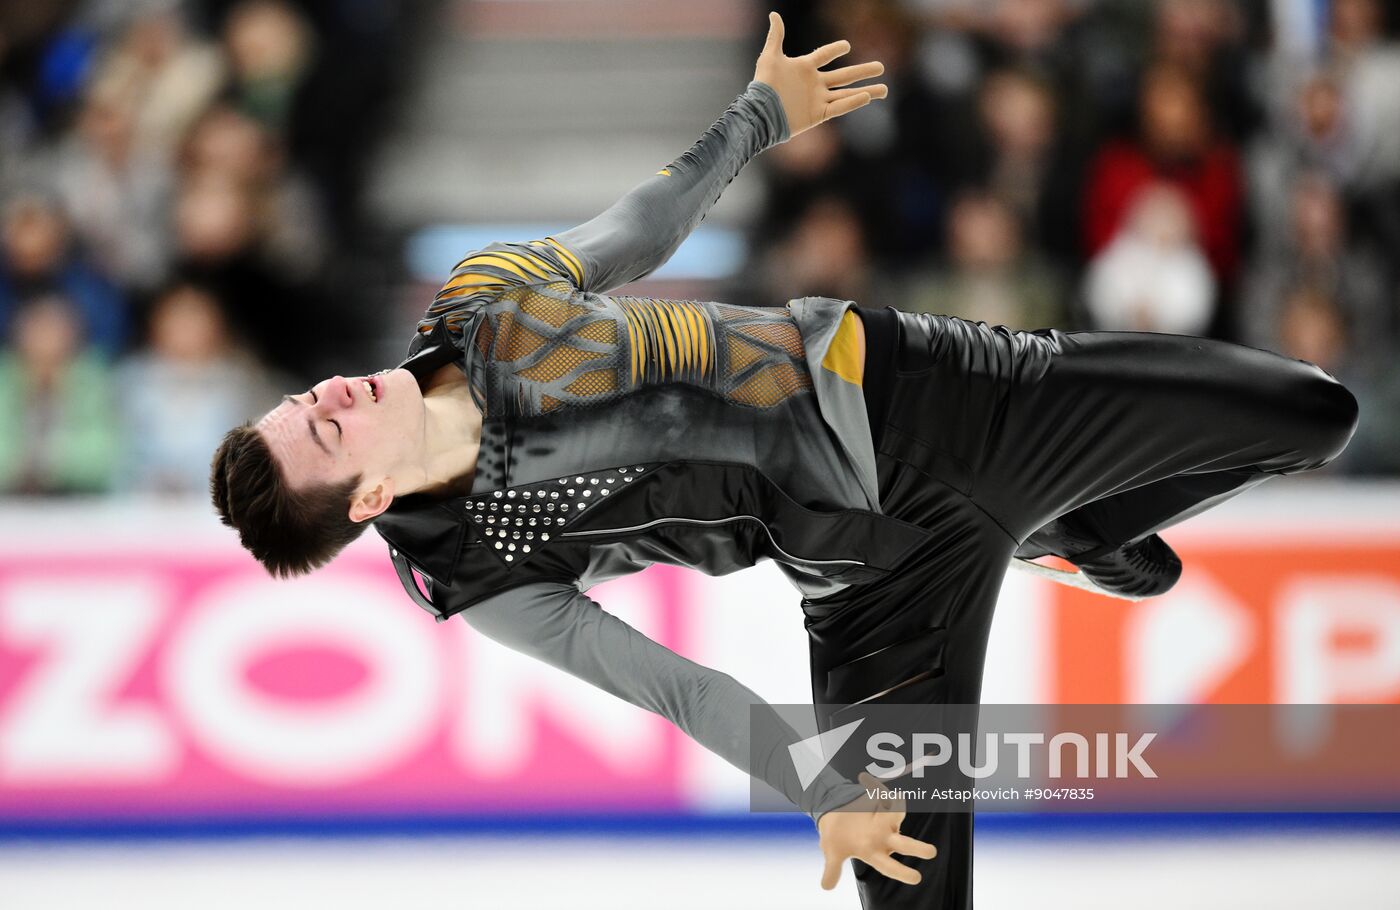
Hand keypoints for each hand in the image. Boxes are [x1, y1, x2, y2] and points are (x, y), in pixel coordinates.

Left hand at [753, 11, 887, 140]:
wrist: (761, 113)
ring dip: (866, 91)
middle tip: (881, 66)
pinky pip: (839, 107)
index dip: (835, 49)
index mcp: (804, 68)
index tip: (847, 46)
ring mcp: (818, 100)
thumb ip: (776, 36)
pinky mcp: (818, 115)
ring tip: (884, 89)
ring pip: (847, 93)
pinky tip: (867, 97)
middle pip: (844, 76)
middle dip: (863, 71)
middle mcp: (814, 84)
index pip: (824, 55)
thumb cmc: (764, 85)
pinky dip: (853, 103)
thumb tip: (774, 14)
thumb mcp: (769, 57)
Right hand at [816, 772, 937, 889]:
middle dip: (917, 848)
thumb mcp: (832, 852)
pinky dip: (874, 786)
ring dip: (897, 807)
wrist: (832, 812)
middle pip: (904, 843)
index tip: (917, 878)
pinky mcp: (880, 801)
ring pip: (897, 813)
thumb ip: (832, 868)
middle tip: (931, 852)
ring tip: (897, 797)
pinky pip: (881, 792)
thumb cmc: (837, 836)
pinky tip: (864, 779)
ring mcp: (883, 818)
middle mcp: (883, 836)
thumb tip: (826, 887)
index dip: (901, 872)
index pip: (889, 865)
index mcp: (873, 851)